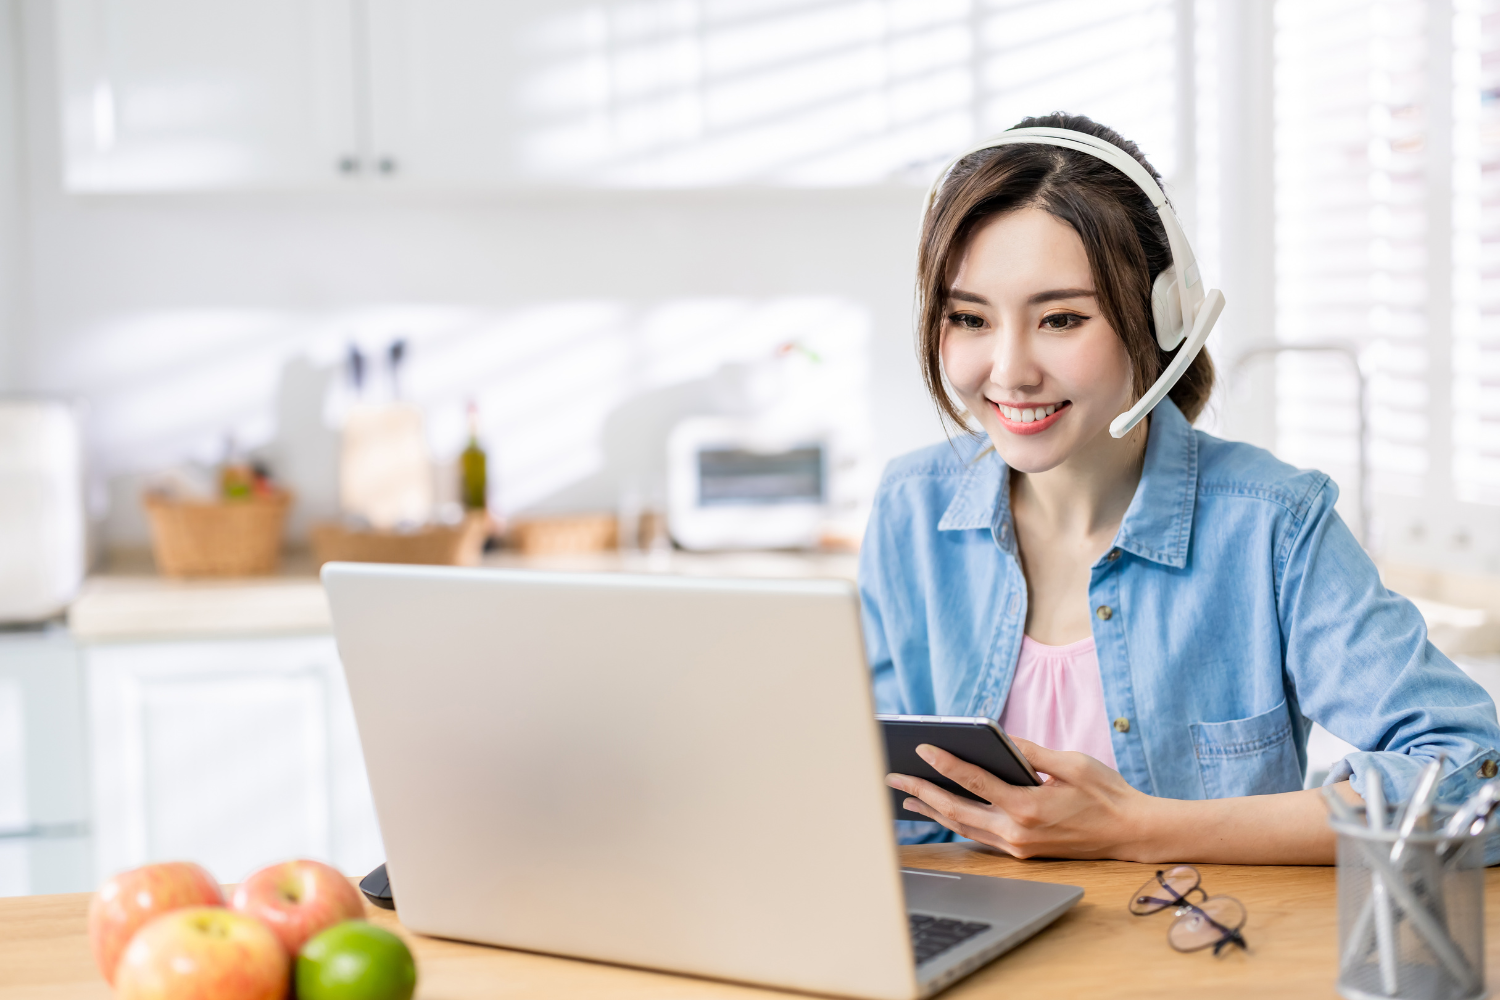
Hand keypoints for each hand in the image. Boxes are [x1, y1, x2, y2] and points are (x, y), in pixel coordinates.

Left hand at [886, 738, 1156, 859]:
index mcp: (1028, 806)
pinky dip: (957, 822)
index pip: (975, 782)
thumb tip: (998, 738)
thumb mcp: (1071, 763)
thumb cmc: (1105, 793)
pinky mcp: (1023, 851)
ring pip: (965, 827)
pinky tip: (942, 810)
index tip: (922, 748)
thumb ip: (1030, 753)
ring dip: (934, 810)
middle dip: (922, 792)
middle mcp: (1018, 831)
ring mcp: (1019, 845)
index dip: (945, 763)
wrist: (1131, 833)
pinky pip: (981, 836)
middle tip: (894, 777)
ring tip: (907, 795)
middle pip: (958, 810)